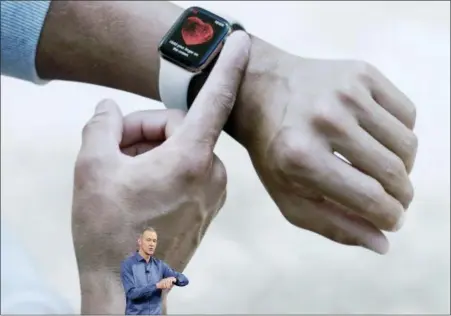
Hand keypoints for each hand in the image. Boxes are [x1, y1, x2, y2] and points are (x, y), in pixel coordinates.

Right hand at [71, 31, 250, 313]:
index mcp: (189, 158)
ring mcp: (213, 192)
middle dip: (144, 131)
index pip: (215, 99)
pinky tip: (138, 186)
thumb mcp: (91, 169)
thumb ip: (102, 127)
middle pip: (180, 127)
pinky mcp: (208, 206)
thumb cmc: (109, 233)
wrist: (127, 289)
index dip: (227, 65)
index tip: (241, 43)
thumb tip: (109, 110)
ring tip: (121, 173)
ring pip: (182, 149)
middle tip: (112, 147)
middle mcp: (211, 173)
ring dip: (150, 151)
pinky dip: (163, 168)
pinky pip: (188, 170)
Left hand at [239, 54, 416, 253]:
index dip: (390, 218)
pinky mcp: (361, 72)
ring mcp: (345, 91)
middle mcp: (325, 119)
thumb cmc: (275, 152)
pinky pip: (407, 114)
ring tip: (384, 171)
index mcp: (300, 156)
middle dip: (402, 196)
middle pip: (394, 172)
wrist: (261, 92)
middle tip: (394, 200)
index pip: (370, 199)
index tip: (392, 220)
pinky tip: (377, 140)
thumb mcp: (289, 195)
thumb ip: (333, 224)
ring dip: (404, 167)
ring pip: (408, 144)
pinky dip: (401, 135)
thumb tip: (383, 243)